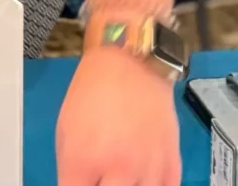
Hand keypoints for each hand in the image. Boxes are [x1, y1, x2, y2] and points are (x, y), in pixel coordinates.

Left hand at [57, 47, 181, 185]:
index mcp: (84, 160)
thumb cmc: (94, 91)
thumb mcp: (66, 129)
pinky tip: (143, 178)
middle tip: (101, 177)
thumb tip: (76, 185)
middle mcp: (119, 169)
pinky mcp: (172, 162)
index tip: (79, 184)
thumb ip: (70, 169)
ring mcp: (149, 168)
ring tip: (121, 176)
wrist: (132, 63)